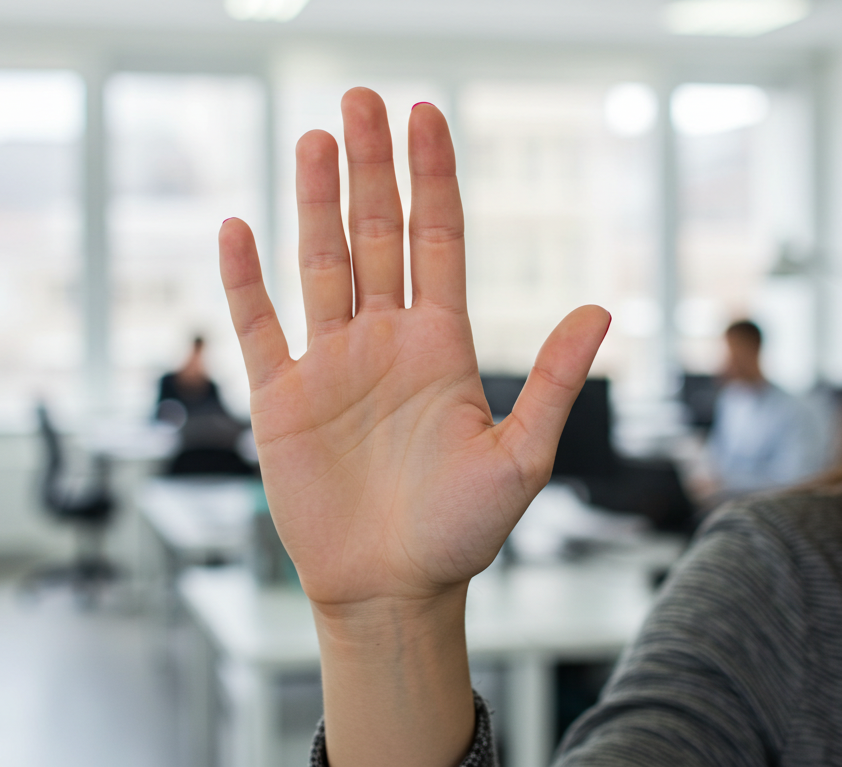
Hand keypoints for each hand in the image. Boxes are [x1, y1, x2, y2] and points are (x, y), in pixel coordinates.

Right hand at [219, 88, 609, 611]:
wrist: (392, 591)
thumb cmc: (461, 533)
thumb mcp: (520, 458)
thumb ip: (555, 383)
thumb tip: (601, 310)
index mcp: (442, 344)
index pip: (437, 239)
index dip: (432, 177)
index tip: (425, 114)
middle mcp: (385, 341)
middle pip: (376, 234)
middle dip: (370, 167)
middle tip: (360, 100)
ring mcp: (331, 365)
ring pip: (319, 265)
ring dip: (313, 203)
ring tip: (312, 139)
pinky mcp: (283, 400)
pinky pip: (261, 327)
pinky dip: (245, 281)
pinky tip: (240, 228)